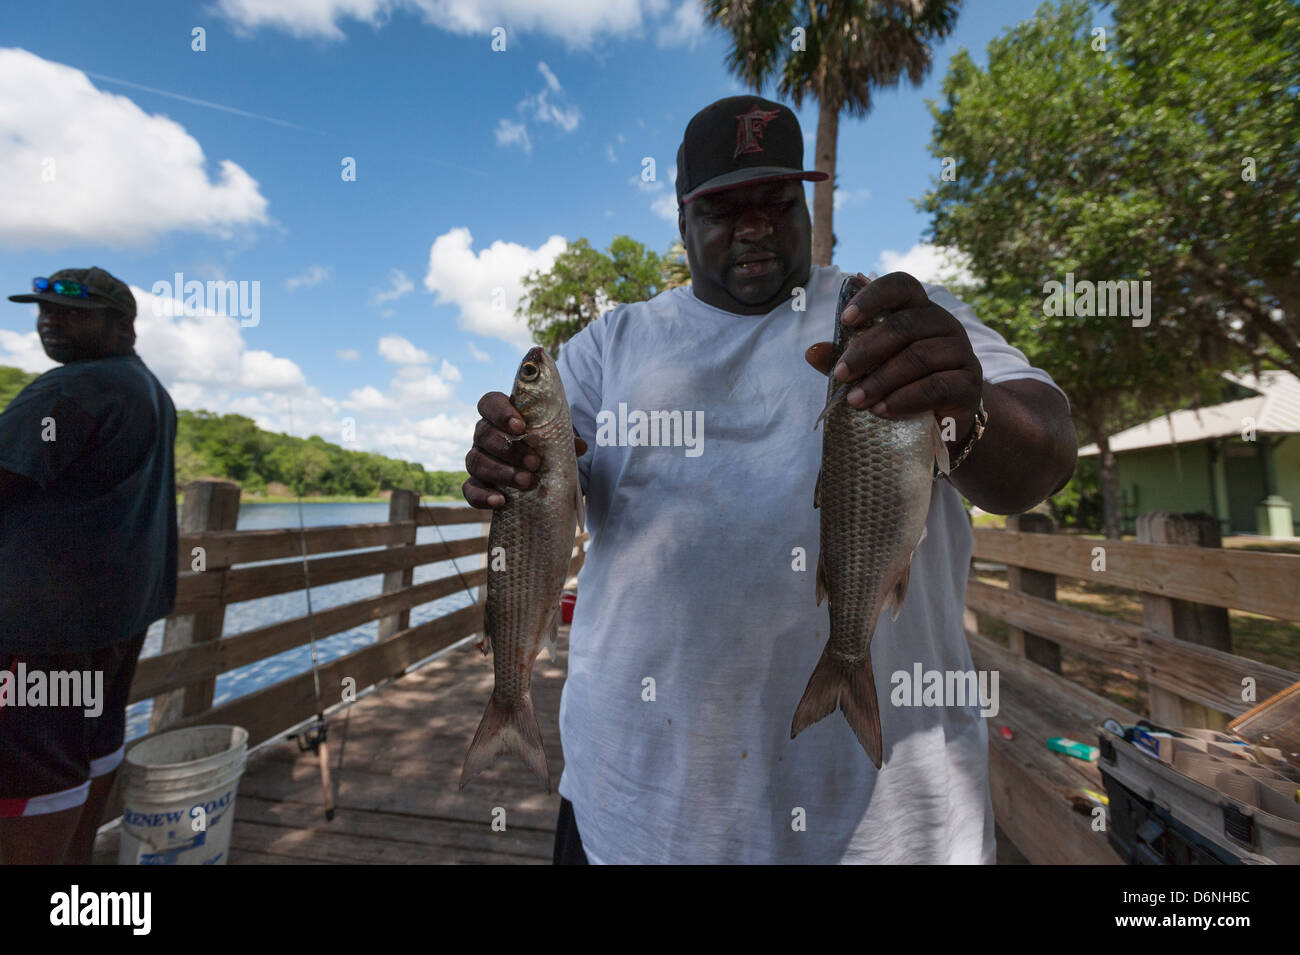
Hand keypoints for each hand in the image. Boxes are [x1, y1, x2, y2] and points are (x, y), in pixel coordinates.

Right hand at [462, 392, 587, 508]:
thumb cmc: (547, 449)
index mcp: (501, 417)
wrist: (542, 478)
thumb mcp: (558, 441)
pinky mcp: (476, 485)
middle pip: (483, 434)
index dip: (500, 412)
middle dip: (509, 448)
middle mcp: (484, 436)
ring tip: (526, 481)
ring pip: (476, 461)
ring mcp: (478, 460)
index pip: (489, 403)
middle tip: (534, 462)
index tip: (520, 427)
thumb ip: (565, 438)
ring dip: (501, 472)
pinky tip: (500, 501)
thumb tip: (579, 446)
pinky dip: (482, 496)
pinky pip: (469, 490)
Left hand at [805, 271, 982, 441]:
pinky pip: (936, 386)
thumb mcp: (871, 370)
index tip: (845, 319)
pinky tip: (882, 410)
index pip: (901, 285)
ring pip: (919, 356)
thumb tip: (811, 351)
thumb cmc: (903, 385)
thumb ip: (844, 358)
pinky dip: (904, 398)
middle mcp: (943, 324)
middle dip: (866, 350)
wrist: (946, 422)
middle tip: (840, 375)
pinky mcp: (968, 384)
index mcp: (918, 310)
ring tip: (856, 401)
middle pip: (904, 325)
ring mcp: (961, 352)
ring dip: (881, 379)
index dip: (873, 297)